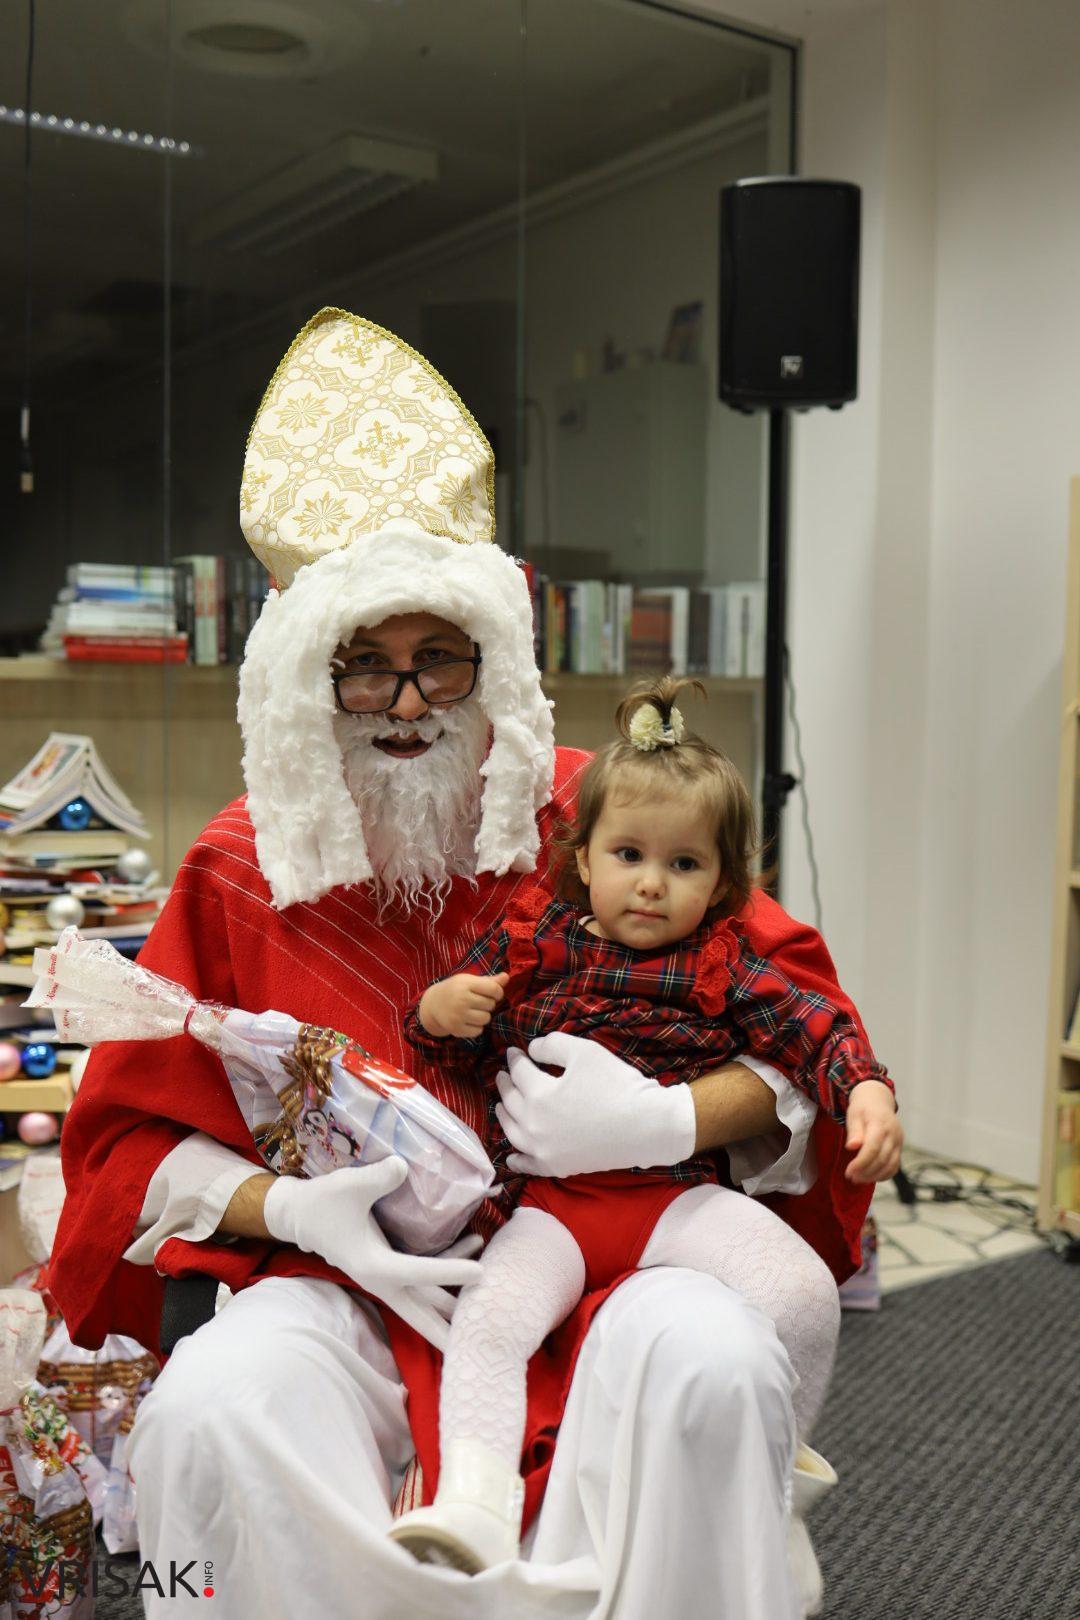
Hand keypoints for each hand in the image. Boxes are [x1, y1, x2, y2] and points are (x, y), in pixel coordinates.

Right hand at [263, 1158, 482, 1349]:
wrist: (302, 1214)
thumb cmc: (324, 1202)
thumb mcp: (348, 1187)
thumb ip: (376, 1179)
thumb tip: (403, 1166)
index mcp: (374, 1266)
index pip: (418, 1273)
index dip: (450, 1271)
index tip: (480, 1273)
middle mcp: (383, 1279)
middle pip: (422, 1313)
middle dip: (449, 1331)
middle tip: (480, 1348)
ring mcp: (388, 1276)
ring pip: (426, 1298)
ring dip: (455, 1298)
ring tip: (493, 1293)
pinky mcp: (390, 1265)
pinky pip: (424, 1275)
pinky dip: (448, 1265)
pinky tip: (473, 1245)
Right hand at [420, 973, 509, 1038]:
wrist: (433, 1004)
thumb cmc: (456, 989)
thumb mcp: (469, 981)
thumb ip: (489, 980)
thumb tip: (507, 977)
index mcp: (465, 983)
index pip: (494, 989)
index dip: (498, 992)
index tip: (493, 993)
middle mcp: (461, 999)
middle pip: (491, 1005)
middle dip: (487, 1004)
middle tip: (476, 1002)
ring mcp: (458, 1015)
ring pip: (486, 1019)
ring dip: (483, 1016)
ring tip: (473, 1011)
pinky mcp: (456, 1029)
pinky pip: (478, 1031)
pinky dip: (476, 1027)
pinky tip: (468, 1020)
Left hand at [494, 1032, 696, 1177]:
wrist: (646, 1126)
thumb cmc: (617, 1085)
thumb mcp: (584, 1052)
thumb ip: (552, 1045)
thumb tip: (532, 1050)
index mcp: (538, 1094)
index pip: (519, 1072)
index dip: (515, 1059)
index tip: (513, 1053)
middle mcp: (533, 1125)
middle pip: (511, 1102)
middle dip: (505, 1085)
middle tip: (504, 1075)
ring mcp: (544, 1150)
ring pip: (512, 1132)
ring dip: (504, 1116)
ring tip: (502, 1105)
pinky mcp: (558, 1166)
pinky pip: (528, 1165)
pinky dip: (516, 1159)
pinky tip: (510, 1156)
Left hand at [844, 1080, 903, 1182]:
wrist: (878, 1100)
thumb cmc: (863, 1108)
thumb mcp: (854, 1115)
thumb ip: (854, 1131)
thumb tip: (852, 1147)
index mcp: (880, 1124)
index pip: (873, 1148)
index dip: (861, 1163)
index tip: (849, 1172)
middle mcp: (893, 1134)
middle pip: (882, 1159)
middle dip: (866, 1172)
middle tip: (851, 1177)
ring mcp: (899, 1141)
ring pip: (890, 1165)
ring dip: (874, 1176)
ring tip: (859, 1179)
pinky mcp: (899, 1147)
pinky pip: (895, 1165)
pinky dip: (884, 1174)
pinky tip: (871, 1177)